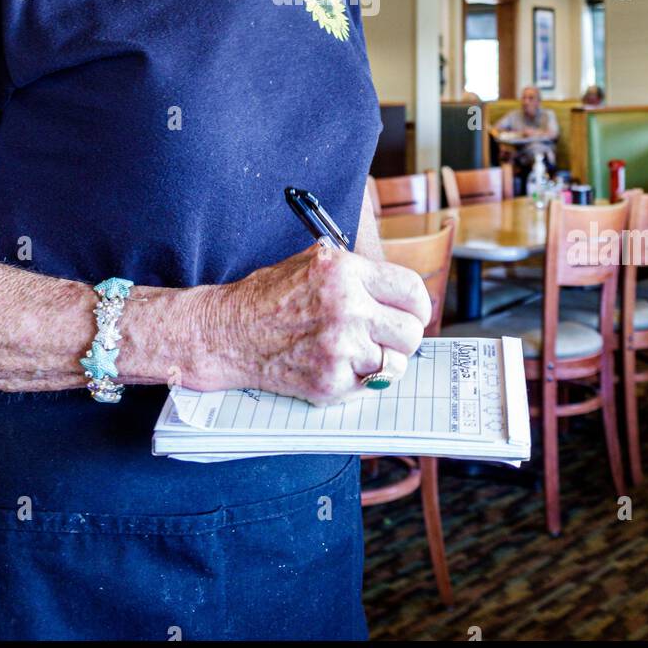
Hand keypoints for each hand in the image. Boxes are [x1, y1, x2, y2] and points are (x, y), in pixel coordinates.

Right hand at [214, 240, 431, 405]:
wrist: (230, 332)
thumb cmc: (271, 295)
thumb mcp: (316, 262)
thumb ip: (360, 274)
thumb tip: (402, 293)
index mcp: (346, 272)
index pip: (412, 291)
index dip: (418, 306)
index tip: (413, 313)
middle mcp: (347, 309)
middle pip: (412, 332)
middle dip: (402, 336)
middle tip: (386, 336)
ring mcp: (340, 348)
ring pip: (397, 364)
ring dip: (385, 360)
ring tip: (361, 351)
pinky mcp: (330, 381)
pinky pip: (372, 385)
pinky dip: (361, 378)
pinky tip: (339, 365)